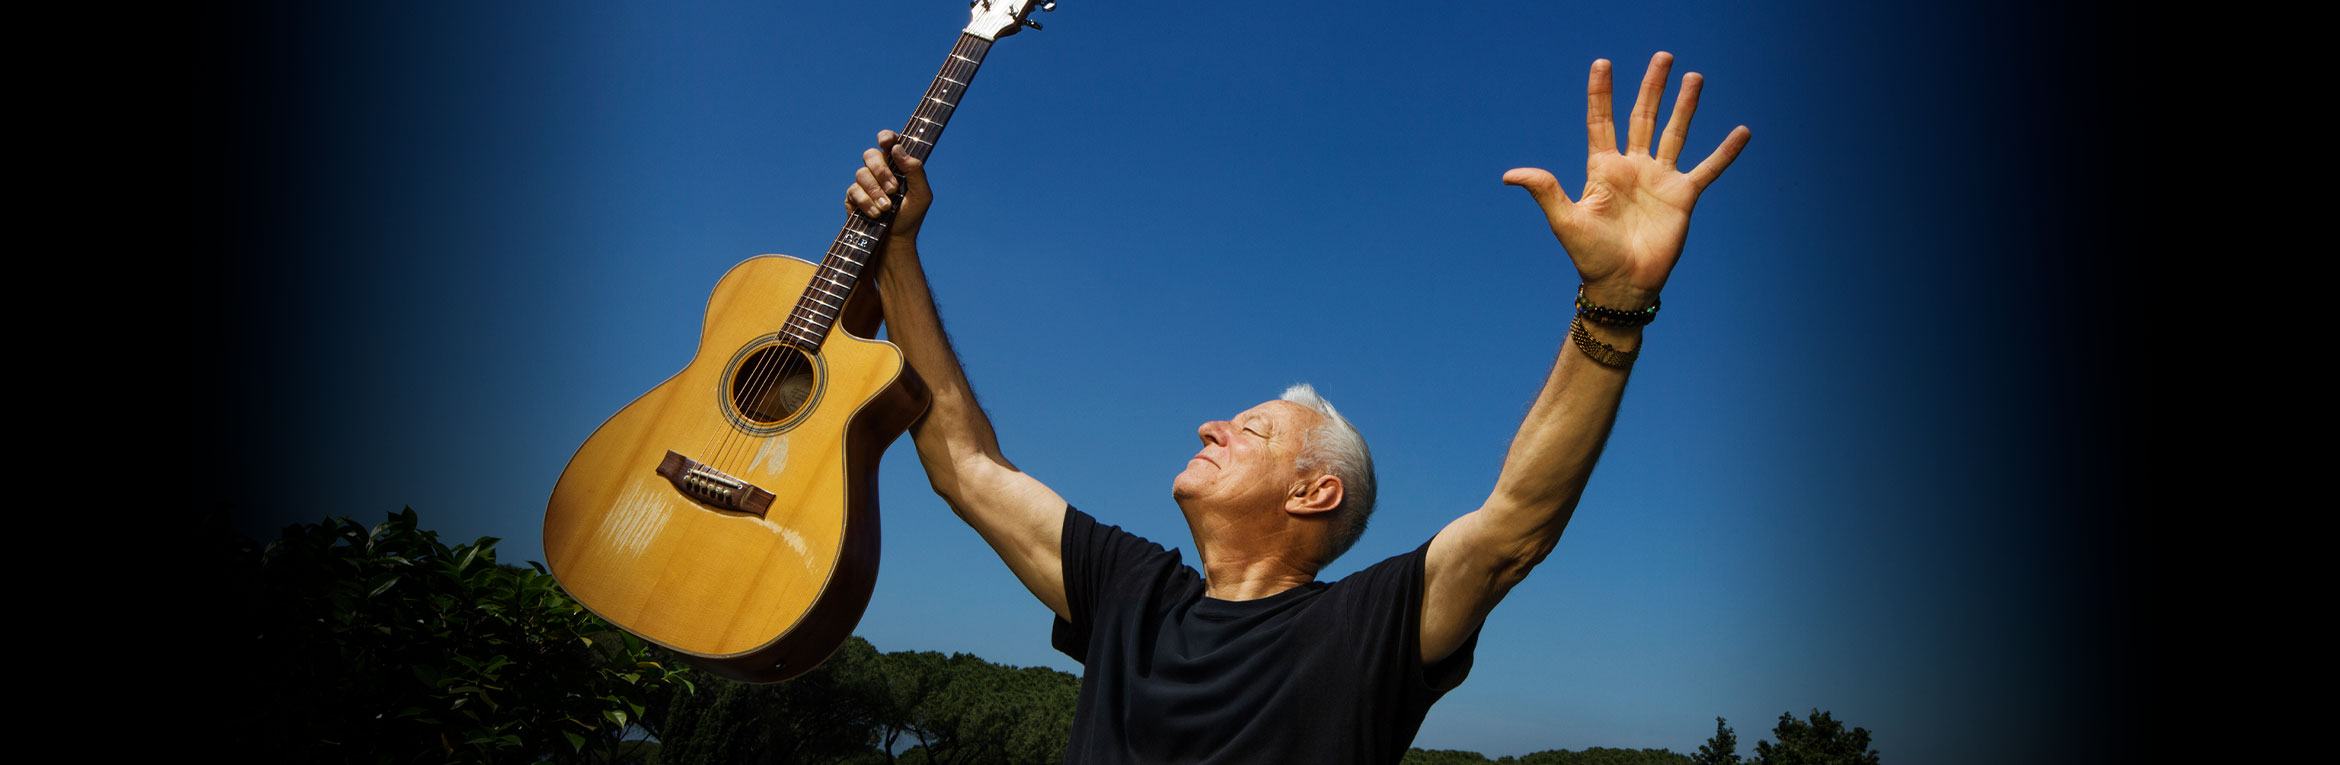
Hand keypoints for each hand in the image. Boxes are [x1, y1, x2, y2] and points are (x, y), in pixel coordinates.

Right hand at [844, 130, 934, 238]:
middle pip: (870, 154)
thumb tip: (897, 148)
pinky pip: (853, 191)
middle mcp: (878, 170)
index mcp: (896, 165)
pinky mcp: (853, 197)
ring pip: (861, 174)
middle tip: (893, 189)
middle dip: (881, 171)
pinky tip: (876, 214)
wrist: (896, 241)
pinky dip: (866, 203)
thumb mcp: (922, 194)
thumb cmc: (911, 217)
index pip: (888, 142)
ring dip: (875, 191)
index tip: (886, 142)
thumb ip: (915, 170)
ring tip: (886, 208)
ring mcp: (864, 183)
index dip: (885, 137)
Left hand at [1503, 52, 1749, 308]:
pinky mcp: (1683, 196)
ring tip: (1695, 77)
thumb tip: (1510, 175)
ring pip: (1674, 132)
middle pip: (1643, 117)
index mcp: (1603, 169)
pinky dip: (1725, 152)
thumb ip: (1546, 191)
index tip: (1602, 64)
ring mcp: (1659, 180)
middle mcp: (1632, 168)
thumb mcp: (1565, 220)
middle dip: (1652, 87)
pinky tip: (1742, 132)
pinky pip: (1708, 169)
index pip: (1602, 121)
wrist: (1623, 286)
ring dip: (1685, 105)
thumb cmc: (1590, 256)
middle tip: (1663, 56)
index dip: (1601, 93)